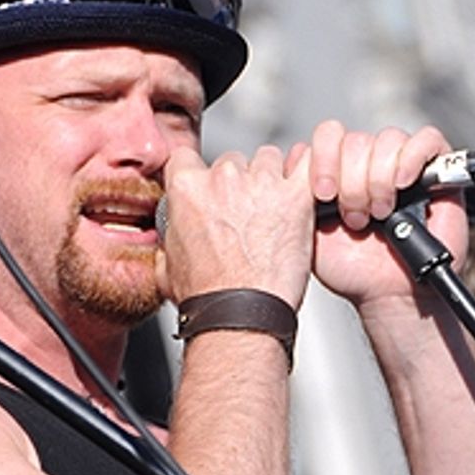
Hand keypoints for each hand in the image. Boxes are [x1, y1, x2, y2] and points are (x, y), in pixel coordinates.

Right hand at [156, 144, 313, 308]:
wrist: (240, 315)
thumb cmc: (208, 298)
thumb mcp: (168, 268)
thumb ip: (168, 242)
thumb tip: (168, 244)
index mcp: (187, 189)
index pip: (188, 159)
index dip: (198, 174)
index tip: (207, 190)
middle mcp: (223, 179)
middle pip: (233, 161)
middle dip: (239, 183)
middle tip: (245, 215)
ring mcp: (260, 184)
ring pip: (269, 160)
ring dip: (271, 180)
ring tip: (273, 212)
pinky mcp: (295, 196)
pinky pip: (306, 163)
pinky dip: (306, 172)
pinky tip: (301, 190)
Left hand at [292, 121, 468, 308]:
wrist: (387, 293)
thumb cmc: (353, 270)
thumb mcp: (308, 232)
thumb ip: (297, 194)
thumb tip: (295, 159)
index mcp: (339, 172)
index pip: (327, 137)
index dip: (323, 161)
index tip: (324, 195)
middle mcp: (368, 164)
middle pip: (356, 140)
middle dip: (352, 182)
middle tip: (356, 217)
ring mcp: (401, 164)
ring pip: (387, 140)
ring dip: (379, 179)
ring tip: (380, 213)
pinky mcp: (436, 169)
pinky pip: (426, 140)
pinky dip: (412, 159)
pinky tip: (402, 185)